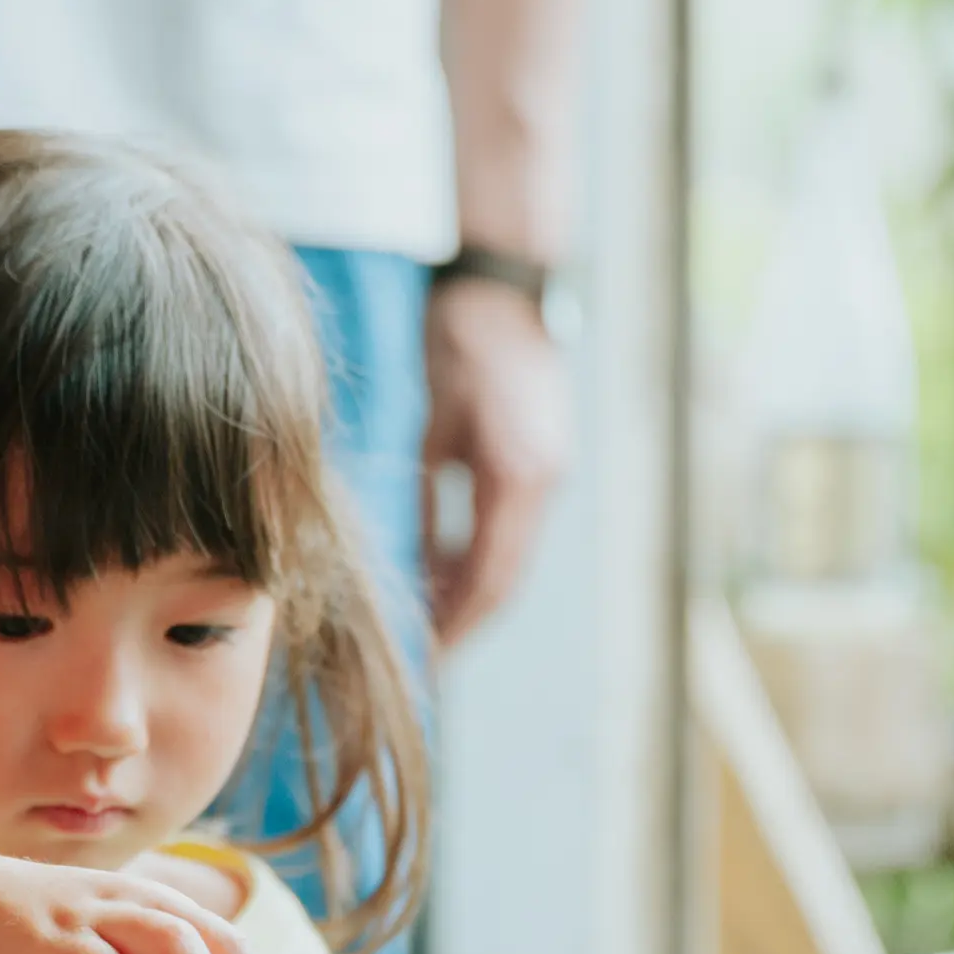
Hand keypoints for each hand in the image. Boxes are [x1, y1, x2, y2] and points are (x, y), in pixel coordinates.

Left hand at [420, 278, 570, 652]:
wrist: (502, 292)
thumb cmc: (454, 346)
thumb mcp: (426, 426)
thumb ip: (421, 499)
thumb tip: (404, 567)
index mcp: (517, 477)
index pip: (488, 578)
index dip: (455, 625)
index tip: (421, 660)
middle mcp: (543, 482)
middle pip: (504, 578)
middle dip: (462, 621)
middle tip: (418, 659)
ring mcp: (549, 472)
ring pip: (508, 557)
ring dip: (469, 593)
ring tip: (422, 626)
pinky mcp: (542, 461)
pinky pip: (508, 529)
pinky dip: (476, 556)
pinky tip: (438, 572)